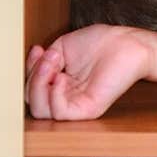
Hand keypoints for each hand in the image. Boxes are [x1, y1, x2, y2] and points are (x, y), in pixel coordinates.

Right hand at [25, 24, 152, 119]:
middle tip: (48, 57)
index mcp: (59, 85)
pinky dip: (54, 95)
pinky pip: (60, 113)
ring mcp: (76, 105)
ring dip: (40, 85)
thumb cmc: (100, 43)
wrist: (127, 43)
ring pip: (41, 111)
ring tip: (54, 64)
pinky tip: (62, 78)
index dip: (29, 70)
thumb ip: (44, 63)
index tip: (38, 49)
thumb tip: (34, 71)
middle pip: (33, 102)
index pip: (32, 88)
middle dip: (33, 77)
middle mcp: (66, 98)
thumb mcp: (61, 49)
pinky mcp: (88, 110)